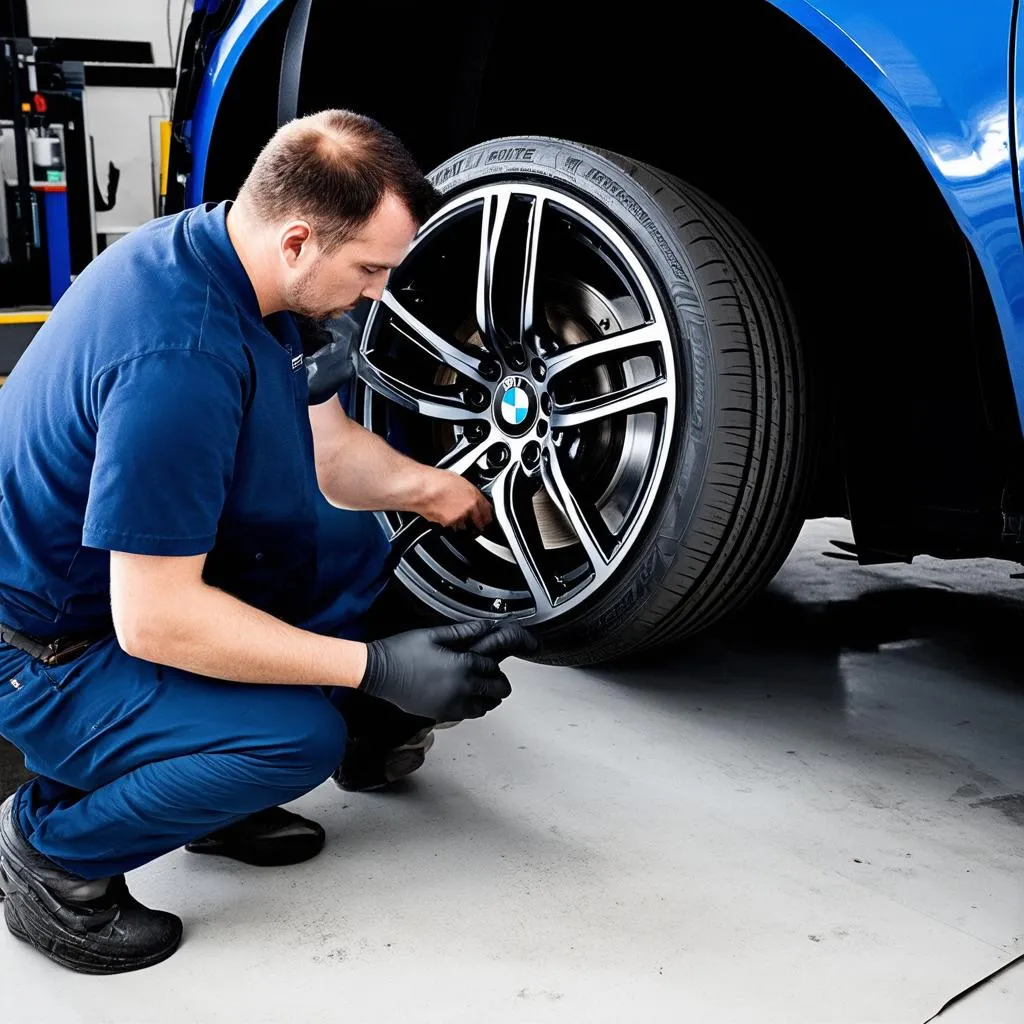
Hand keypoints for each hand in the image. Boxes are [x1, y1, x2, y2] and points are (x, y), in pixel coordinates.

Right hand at [359, 620, 518, 721]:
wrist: (379, 673)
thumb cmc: (402, 652)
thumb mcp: (434, 634)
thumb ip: (463, 631)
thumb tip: (485, 626)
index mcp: (463, 666)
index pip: (493, 667)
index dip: (494, 662)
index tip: (490, 659)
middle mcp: (462, 688)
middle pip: (496, 690)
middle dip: (499, 682)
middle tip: (494, 676)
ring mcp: (452, 705)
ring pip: (485, 707)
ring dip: (488, 697)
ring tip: (482, 687)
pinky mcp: (441, 714)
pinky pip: (468, 715)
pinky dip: (473, 707)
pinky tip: (467, 697)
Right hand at [413, 468, 491, 531]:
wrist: (423, 489)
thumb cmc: (436, 481)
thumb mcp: (459, 481)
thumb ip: (469, 491)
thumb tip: (470, 495)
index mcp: (474, 496)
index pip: (488, 511)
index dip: (487, 515)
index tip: (486, 517)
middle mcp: (469, 508)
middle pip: (480, 523)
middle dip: (479, 525)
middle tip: (476, 525)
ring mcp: (460, 518)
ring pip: (465, 527)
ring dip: (462, 525)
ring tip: (453, 515)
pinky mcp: (449, 524)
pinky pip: (452, 527)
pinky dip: (449, 524)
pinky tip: (443, 515)